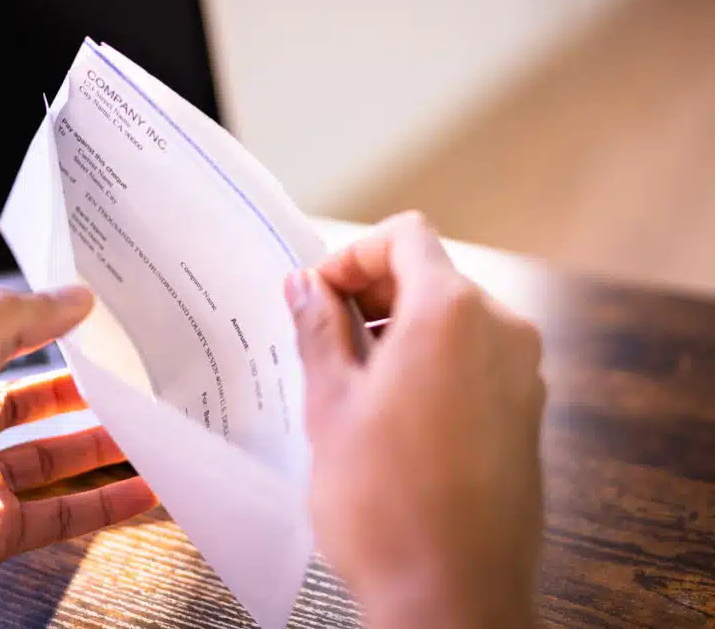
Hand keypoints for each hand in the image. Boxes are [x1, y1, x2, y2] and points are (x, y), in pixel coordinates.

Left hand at [0, 287, 155, 628]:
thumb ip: (0, 331)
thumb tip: (65, 295)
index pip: (0, 344)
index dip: (46, 325)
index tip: (94, 315)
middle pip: (30, 405)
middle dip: (80, 392)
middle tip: (126, 381)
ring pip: (50, 461)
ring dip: (98, 448)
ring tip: (146, 434)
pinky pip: (58, 514)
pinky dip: (100, 506)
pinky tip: (134, 497)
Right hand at [284, 212, 544, 628]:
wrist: (451, 598)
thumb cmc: (386, 507)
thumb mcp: (331, 406)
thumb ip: (318, 331)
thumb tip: (303, 286)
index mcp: (452, 314)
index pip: (404, 237)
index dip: (352, 256)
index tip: (317, 295)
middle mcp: (500, 331)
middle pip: (431, 274)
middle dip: (371, 293)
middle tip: (321, 336)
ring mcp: (521, 373)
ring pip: (452, 318)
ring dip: (398, 330)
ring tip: (350, 381)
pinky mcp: (525, 412)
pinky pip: (473, 358)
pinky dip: (430, 361)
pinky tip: (390, 412)